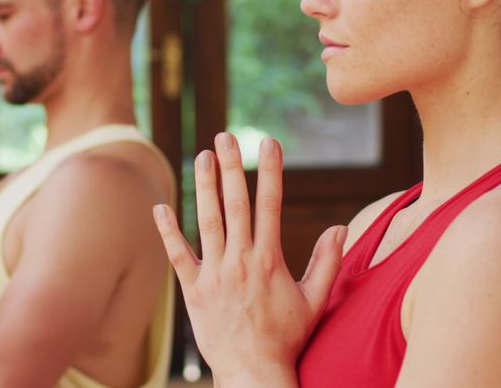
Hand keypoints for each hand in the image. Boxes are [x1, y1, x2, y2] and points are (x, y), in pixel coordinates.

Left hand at [153, 133, 347, 385]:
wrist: (253, 372)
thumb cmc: (286, 338)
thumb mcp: (314, 301)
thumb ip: (327, 262)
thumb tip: (340, 228)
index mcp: (269, 260)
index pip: (270, 205)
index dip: (270, 171)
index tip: (268, 142)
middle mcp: (240, 261)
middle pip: (235, 204)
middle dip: (231, 167)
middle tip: (226, 137)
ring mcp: (214, 274)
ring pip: (207, 222)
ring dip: (204, 187)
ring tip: (201, 156)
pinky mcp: (193, 290)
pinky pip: (178, 256)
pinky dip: (168, 231)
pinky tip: (160, 206)